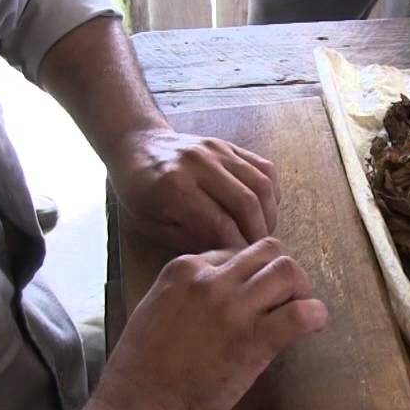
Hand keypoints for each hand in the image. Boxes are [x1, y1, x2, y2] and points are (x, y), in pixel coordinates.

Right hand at [99, 238, 327, 409]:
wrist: (141, 404)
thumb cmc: (143, 364)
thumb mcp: (159, 306)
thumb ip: (190, 290)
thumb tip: (227, 288)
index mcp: (185, 268)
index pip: (236, 252)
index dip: (252, 272)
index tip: (255, 294)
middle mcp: (211, 280)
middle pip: (268, 251)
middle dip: (282, 271)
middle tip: (286, 297)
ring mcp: (233, 308)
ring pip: (287, 271)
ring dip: (301, 288)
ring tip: (300, 309)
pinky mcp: (254, 340)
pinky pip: (300, 314)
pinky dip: (315, 314)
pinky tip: (314, 324)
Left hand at [111, 127, 280, 251]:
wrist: (138, 146)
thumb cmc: (140, 192)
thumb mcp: (153, 224)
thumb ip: (190, 240)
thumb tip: (229, 255)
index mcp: (174, 186)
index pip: (220, 223)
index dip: (237, 247)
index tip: (242, 264)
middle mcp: (199, 164)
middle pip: (246, 202)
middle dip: (258, 233)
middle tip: (260, 254)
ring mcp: (218, 150)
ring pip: (261, 184)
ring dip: (269, 214)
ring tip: (263, 234)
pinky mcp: (230, 145)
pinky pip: (265, 168)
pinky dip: (271, 193)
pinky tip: (264, 211)